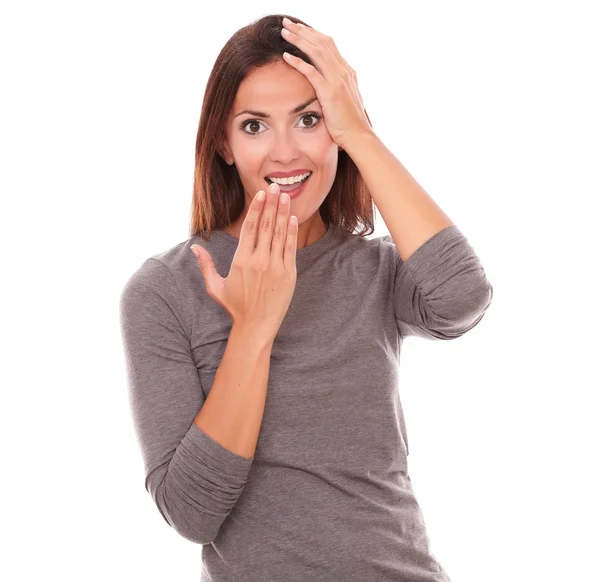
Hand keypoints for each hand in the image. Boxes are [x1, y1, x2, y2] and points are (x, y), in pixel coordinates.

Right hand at [191, 182, 297, 339]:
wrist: (256, 326)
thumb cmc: (235, 307)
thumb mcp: (215, 287)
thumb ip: (205, 265)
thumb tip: (194, 247)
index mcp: (241, 261)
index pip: (250, 228)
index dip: (256, 209)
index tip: (261, 194)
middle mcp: (259, 261)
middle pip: (266, 226)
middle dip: (271, 204)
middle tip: (276, 186)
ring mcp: (275, 267)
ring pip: (279, 235)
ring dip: (283, 213)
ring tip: (286, 196)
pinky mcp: (288, 275)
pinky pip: (290, 249)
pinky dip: (291, 233)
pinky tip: (292, 219)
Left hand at [280, 17, 373, 150]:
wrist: (358, 136)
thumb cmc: (349, 123)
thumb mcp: (345, 99)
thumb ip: (337, 87)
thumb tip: (328, 84)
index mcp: (347, 71)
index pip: (329, 44)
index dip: (312, 34)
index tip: (298, 28)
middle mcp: (344, 71)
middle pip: (321, 42)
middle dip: (302, 31)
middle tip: (286, 23)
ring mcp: (338, 81)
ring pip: (316, 52)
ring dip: (298, 40)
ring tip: (284, 32)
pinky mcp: (330, 93)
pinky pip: (312, 72)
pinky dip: (298, 62)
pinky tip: (286, 56)